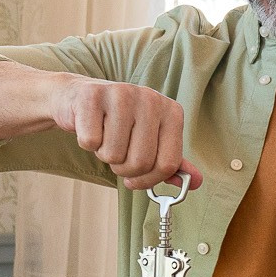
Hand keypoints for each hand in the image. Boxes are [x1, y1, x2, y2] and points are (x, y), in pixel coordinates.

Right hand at [50, 76, 199, 190]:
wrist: (79, 98)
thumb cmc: (119, 125)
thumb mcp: (151, 140)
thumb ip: (171, 162)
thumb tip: (196, 182)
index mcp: (172, 112)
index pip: (168, 164)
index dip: (148, 181)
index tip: (134, 180)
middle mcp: (151, 99)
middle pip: (140, 163)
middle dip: (123, 169)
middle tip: (116, 155)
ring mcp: (122, 94)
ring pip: (113, 155)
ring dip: (104, 155)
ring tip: (104, 137)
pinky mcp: (92, 96)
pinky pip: (90, 143)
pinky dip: (87, 143)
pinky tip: (91, 126)